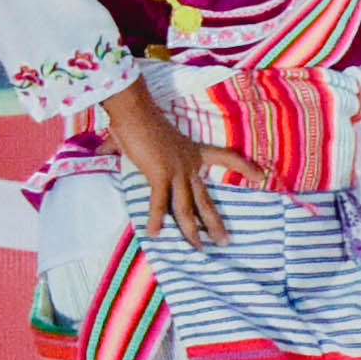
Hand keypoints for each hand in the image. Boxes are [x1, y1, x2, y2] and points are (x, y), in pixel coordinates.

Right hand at [100, 81, 232, 251]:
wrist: (133, 111)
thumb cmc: (136, 122)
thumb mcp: (141, 139)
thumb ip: (123, 149)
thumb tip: (100, 149)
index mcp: (192, 152)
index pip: (227, 157)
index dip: (244, 166)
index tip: (261, 175)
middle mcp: (189, 164)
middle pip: (205, 199)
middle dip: (215, 223)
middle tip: (225, 242)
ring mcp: (177, 170)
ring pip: (187, 207)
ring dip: (192, 230)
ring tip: (200, 248)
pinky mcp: (160, 174)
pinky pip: (160, 202)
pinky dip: (157, 218)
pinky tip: (156, 233)